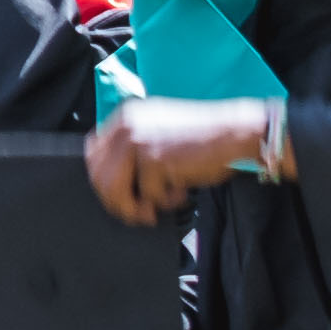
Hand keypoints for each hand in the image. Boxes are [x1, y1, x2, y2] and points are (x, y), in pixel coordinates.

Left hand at [90, 97, 273, 222]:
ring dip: (134, 207)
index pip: (93, 153)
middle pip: (100, 175)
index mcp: (126, 116)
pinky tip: (182, 192)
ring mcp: (139, 142)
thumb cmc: (204, 137)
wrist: (237, 132)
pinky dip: (166, 201)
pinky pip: (148, 195)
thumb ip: (134, 146)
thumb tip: (110, 180)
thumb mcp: (159, 130)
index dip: (101, 180)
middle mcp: (128, 126)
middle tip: (135, 213)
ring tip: (153, 210)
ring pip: (116, 189)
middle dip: (115, 201)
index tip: (114, 196)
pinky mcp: (154, 160)